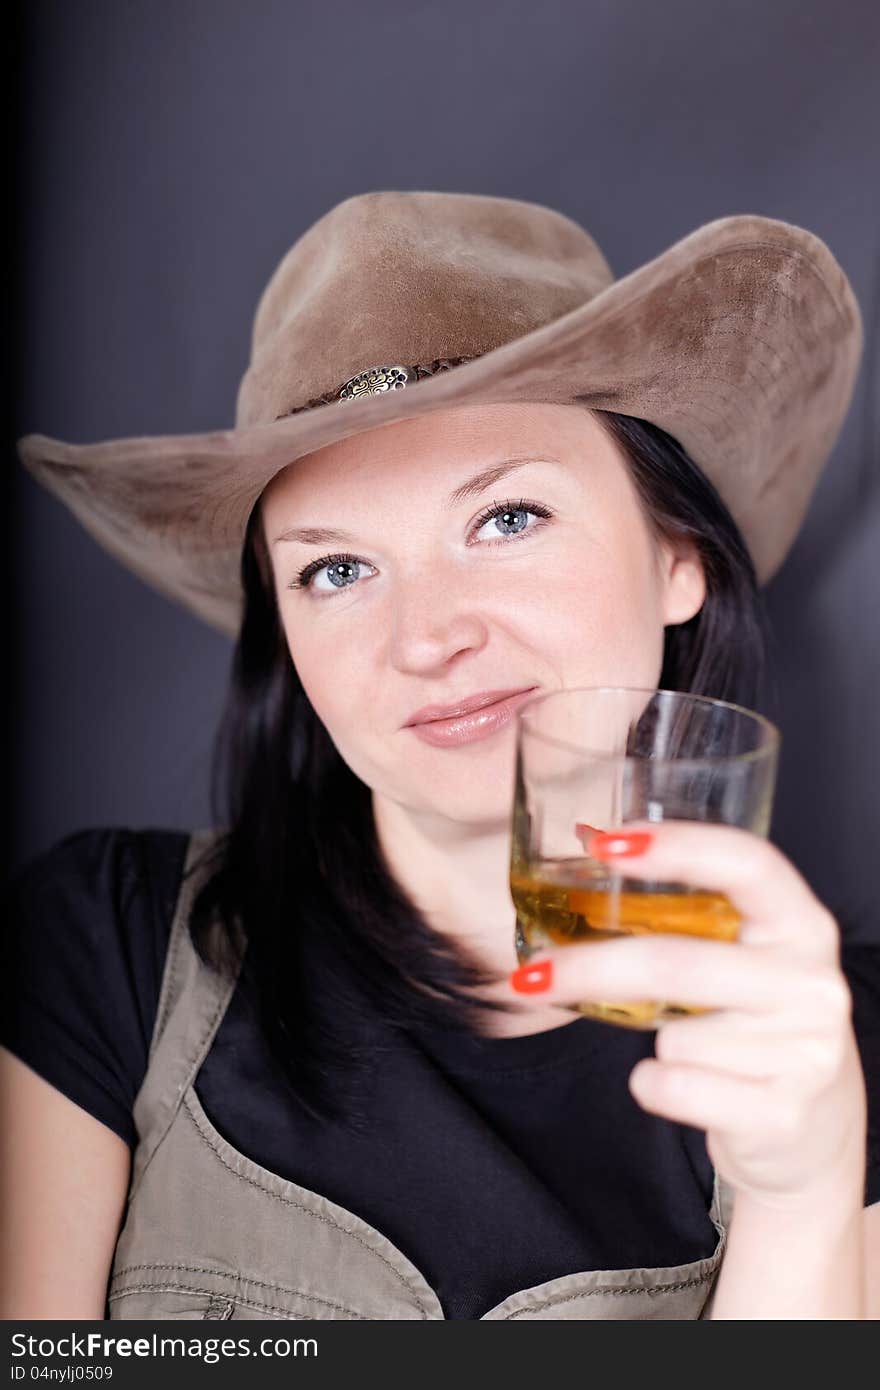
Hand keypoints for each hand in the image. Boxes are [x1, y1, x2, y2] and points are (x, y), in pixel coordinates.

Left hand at [509, 820, 867, 1207]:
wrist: (810, 1130)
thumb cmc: (754, 1023)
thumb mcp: (741, 957)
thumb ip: (684, 911)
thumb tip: (588, 840)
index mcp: (800, 924)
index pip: (748, 864)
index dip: (679, 846)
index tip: (604, 843)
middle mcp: (812, 981)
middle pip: (677, 962)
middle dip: (589, 969)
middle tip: (526, 975)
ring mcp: (806, 1050)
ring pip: (673, 1035)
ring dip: (655, 1042)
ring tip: (691, 1046)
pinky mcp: (781, 1113)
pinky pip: (674, 1087)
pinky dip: (654, 1086)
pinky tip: (689, 1085)